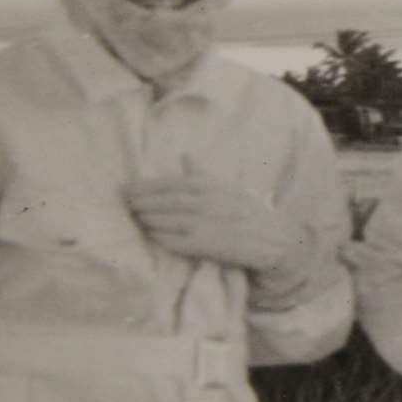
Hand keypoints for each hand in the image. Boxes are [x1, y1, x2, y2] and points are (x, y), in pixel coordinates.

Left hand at [125, 165, 311, 283]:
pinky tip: (152, 237)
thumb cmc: (247, 213)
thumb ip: (203, 174)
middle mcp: (210, 202)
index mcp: (212, 185)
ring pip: (170, 221)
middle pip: (167, 201)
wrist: (277, 239)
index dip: (146, 186)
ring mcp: (211, 223)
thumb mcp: (227, 188)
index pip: (171, 183)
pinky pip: (180, 242)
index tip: (126, 189)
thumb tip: (184, 155)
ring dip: (149, 220)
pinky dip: (164, 239)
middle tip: (125, 205)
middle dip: (143, 202)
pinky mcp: (212, 245)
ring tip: (135, 219)